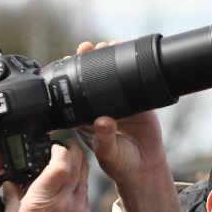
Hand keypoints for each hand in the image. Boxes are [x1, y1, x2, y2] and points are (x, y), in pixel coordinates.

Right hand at [2, 140, 90, 211]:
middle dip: (73, 151)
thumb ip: (12, 196)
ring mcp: (78, 209)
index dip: (60, 150)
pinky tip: (73, 184)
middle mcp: (64, 201)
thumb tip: (9, 181)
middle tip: (67, 146)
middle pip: (77, 165)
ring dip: (80, 165)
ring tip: (72, 160)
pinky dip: (80, 184)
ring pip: (85, 177)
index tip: (55, 147)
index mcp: (42, 198)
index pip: (60, 164)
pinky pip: (86, 194)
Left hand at [72, 41, 169, 188]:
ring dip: (110, 59)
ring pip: (112, 76)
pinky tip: (130, 55)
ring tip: (109, 44)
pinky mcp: (138, 104)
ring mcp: (119, 104)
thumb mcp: (107, 153)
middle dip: (89, 60)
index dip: (71, 75)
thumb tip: (102, 121)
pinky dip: (132, 69)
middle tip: (87, 47)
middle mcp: (101, 107)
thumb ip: (104, 138)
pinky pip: (134, 83)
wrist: (144, 168)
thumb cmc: (119, 164)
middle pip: (92, 78)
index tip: (68, 59)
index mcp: (86, 117)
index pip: (75, 92)